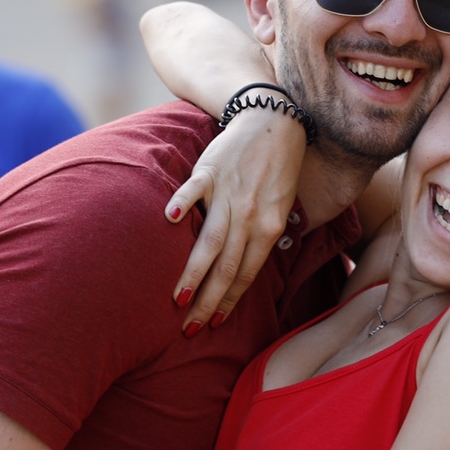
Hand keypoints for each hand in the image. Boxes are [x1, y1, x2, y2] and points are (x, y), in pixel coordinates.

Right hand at [165, 106, 307, 332]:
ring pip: (211, 240)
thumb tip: (246, 270)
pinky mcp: (211, 171)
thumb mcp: (281, 207)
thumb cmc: (277, 170)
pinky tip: (169, 222)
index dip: (230, 300)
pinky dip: (183, 204)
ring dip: (195, 271)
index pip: (247, 273)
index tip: (213, 324)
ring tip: (179, 297)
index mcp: (270, 227)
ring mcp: (229, 194)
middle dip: (209, 300)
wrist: (273, 121)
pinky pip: (195, 190)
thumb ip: (263, 237)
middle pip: (227, 266)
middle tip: (190, 327)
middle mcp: (250, 216)